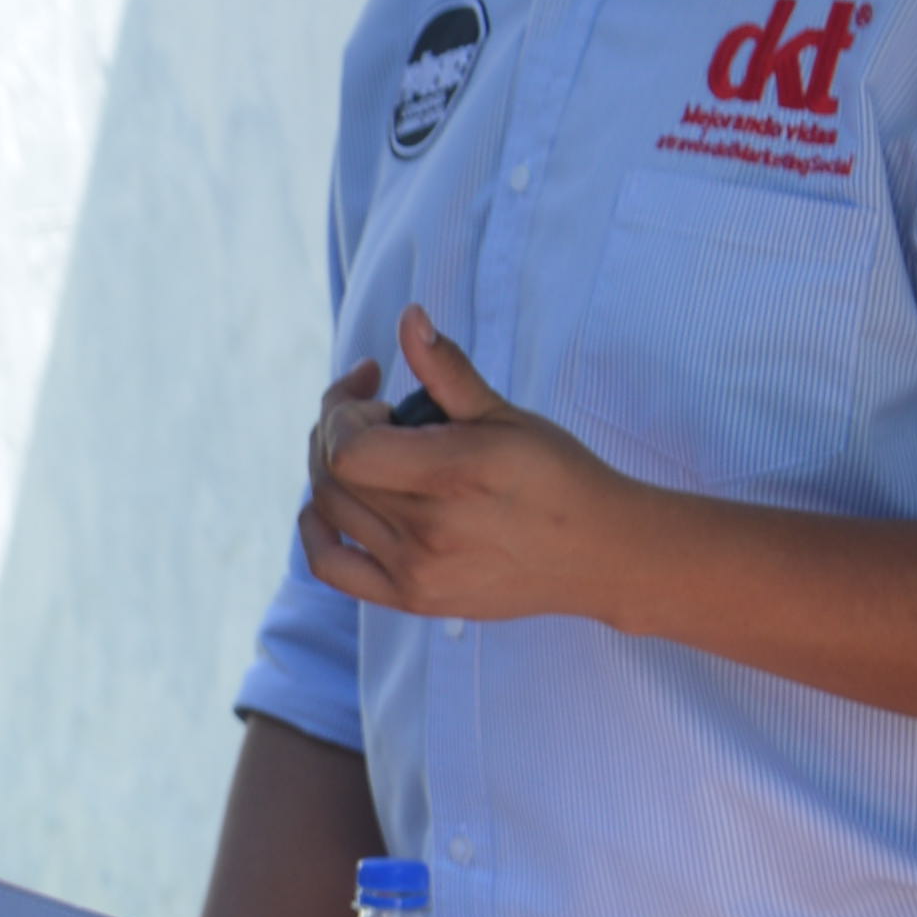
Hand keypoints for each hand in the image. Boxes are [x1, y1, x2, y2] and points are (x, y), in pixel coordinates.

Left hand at [300, 310, 653, 628]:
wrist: (600, 553)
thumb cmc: (557, 475)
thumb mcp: (505, 414)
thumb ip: (447, 370)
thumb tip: (408, 317)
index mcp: (454, 477)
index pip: (348, 447)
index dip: (343, 406)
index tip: (374, 385)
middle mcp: (429, 533)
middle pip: (333, 472)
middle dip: (338, 424)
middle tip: (372, 406)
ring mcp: (417, 572)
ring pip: (329, 511)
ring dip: (331, 467)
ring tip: (367, 445)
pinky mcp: (414, 599)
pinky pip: (332, 567)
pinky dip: (317, 530)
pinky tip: (333, 503)